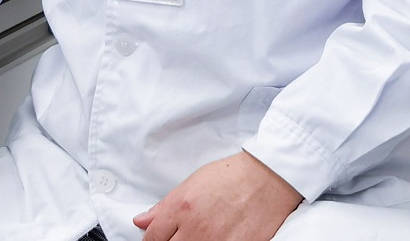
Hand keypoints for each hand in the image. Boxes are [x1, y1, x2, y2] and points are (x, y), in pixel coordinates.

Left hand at [133, 150, 301, 240]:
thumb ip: (165, 206)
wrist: (267, 179)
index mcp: (181, 208)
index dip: (151, 240)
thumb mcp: (193, 182)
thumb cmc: (232, 176)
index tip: (155, 239)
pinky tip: (215, 238)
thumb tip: (142, 220)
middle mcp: (195, 229)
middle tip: (180, 236)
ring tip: (198, 236)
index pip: (152, 238)